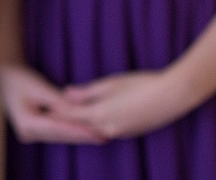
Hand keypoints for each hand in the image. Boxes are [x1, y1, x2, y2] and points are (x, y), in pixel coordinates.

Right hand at [0, 63, 104, 144]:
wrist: (4, 75)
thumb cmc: (20, 78)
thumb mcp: (40, 88)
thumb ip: (60, 102)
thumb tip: (81, 112)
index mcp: (26, 123)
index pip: (57, 129)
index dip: (78, 131)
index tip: (96, 133)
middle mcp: (27, 133)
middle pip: (60, 135)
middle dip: (81, 135)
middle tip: (103, 136)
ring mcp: (29, 134)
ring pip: (59, 136)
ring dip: (78, 135)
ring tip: (98, 135)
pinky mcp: (34, 131)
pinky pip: (55, 132)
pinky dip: (70, 130)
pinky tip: (84, 131)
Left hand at [59, 70, 192, 140]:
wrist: (174, 97)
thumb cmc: (143, 84)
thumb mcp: (112, 83)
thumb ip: (88, 92)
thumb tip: (66, 93)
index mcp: (102, 114)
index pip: (71, 115)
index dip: (56, 111)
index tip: (41, 107)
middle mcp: (109, 128)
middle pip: (80, 125)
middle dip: (64, 121)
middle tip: (46, 116)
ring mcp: (121, 132)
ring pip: (93, 130)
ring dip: (80, 125)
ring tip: (64, 118)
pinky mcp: (131, 132)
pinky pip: (106, 130)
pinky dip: (95, 126)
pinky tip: (90, 121)